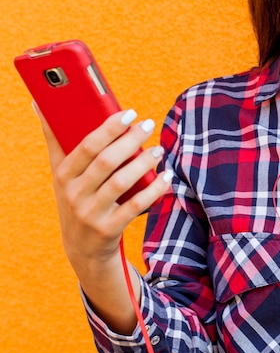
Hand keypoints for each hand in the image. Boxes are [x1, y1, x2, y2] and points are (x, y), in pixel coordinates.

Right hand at [37, 106, 169, 275]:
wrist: (82, 248)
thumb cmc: (77, 198)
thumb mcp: (62, 174)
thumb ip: (55, 140)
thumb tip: (39, 103)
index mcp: (63, 176)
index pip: (86, 147)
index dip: (109, 128)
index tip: (130, 113)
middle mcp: (73, 195)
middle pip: (106, 162)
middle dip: (130, 140)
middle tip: (148, 126)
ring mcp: (90, 214)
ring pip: (121, 182)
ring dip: (143, 163)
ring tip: (158, 149)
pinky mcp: (108, 230)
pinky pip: (135, 206)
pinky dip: (154, 190)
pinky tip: (166, 177)